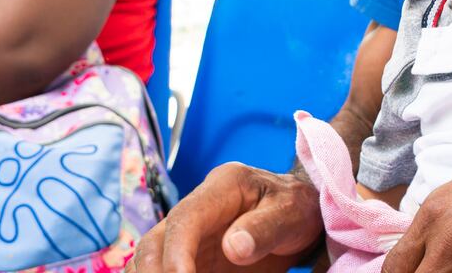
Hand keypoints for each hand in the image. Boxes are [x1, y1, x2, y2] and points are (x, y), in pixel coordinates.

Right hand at [130, 162, 322, 271]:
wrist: (299, 212)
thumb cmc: (296, 207)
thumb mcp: (291, 212)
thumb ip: (264, 228)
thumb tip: (233, 248)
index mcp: (222, 186)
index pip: (186, 218)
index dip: (176, 252)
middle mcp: (198, 207)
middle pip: (156, 240)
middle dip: (154, 271)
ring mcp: (192, 233)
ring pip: (152, 257)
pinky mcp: (193, 255)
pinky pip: (169, 268)